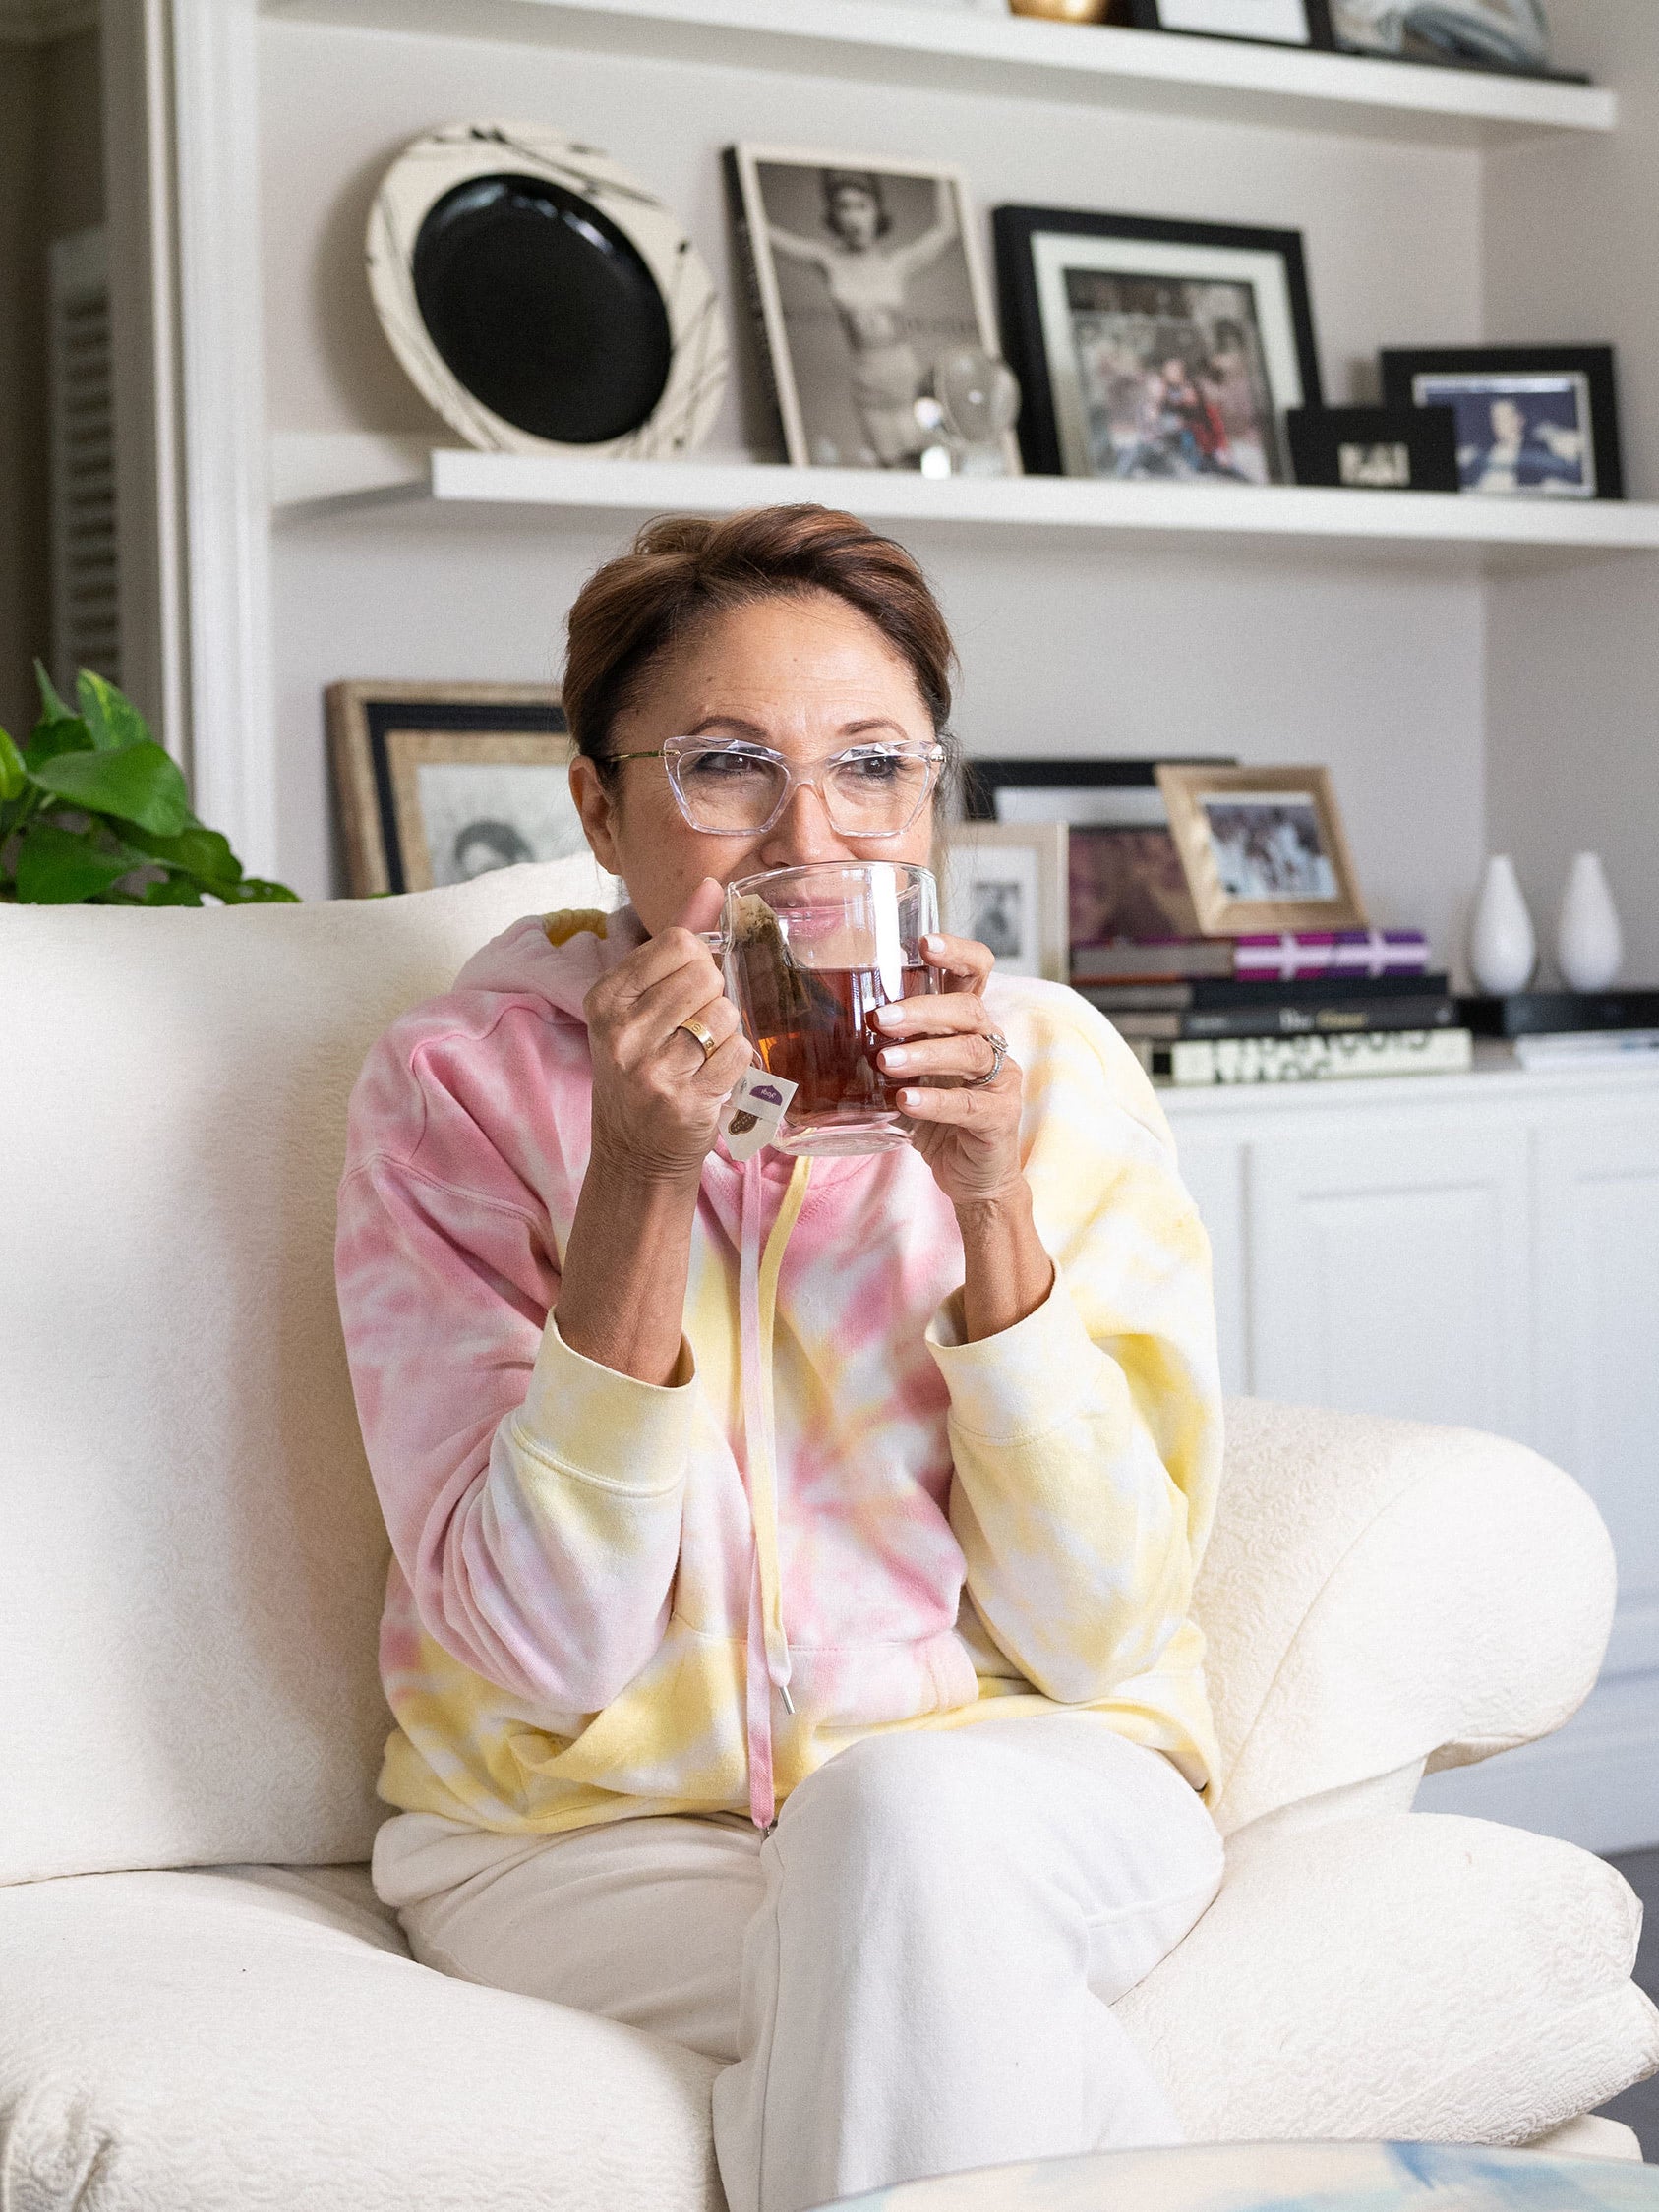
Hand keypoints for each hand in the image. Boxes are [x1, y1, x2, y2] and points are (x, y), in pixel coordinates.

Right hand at [583, 878, 750, 1188]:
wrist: (634, 1152)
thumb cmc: (643, 1067)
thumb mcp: (642, 1002)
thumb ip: (677, 941)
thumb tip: (711, 885)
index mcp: (606, 998)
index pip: (678, 942)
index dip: (698, 961)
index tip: (684, 991)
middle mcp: (620, 1032)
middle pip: (705, 975)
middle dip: (713, 997)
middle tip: (693, 1028)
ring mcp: (650, 1070)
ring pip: (725, 1013)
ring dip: (725, 1032)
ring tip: (701, 1054)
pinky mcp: (684, 1101)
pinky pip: (738, 1053)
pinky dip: (736, 1062)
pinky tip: (712, 1076)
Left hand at [870, 930, 1024, 1214]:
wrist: (970, 1177)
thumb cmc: (932, 1118)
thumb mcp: (903, 1076)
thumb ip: (878, 1050)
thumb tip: (812, 1034)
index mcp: (966, 1024)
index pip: (975, 971)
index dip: (956, 952)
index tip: (923, 943)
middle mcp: (989, 1043)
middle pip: (968, 1008)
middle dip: (923, 1009)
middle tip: (880, 1019)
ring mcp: (1000, 1080)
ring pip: (970, 1052)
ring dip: (924, 1054)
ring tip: (885, 1063)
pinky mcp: (999, 1117)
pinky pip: (968, 1104)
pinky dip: (935, 1101)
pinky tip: (905, 1102)